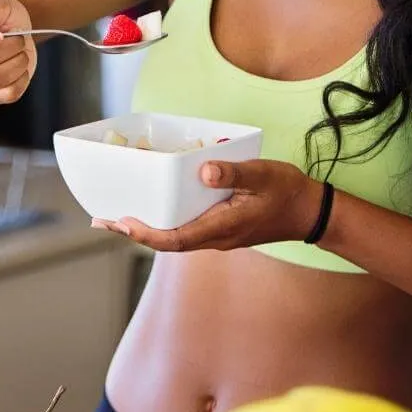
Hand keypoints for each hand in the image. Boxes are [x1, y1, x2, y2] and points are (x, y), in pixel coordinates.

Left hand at [92, 159, 323, 252]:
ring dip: (146, 228)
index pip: (175, 239)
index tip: (122, 223)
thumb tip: (204, 171)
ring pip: (174, 237)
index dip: (145, 234)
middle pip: (166, 241)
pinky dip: (164, 222)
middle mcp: (215, 237)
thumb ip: (234, 173)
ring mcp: (217, 235)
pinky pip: (185, 229)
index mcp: (221, 228)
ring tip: (117, 216)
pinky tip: (155, 207)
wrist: (309, 212)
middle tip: (102, 220)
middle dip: (134, 232)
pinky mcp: (221, 228)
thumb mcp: (263, 176)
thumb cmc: (286, 192)